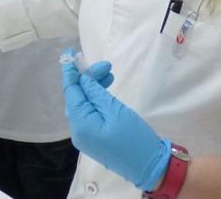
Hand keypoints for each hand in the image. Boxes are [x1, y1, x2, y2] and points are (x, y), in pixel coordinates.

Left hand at [62, 54, 170, 191]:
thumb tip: (82, 79)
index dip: (70, 72)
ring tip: (109, 74)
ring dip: (93, 88)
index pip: (71, 92)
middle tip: (106, 66)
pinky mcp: (95, 138)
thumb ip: (96, 93)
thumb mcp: (116, 111)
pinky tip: (106, 90)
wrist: (150, 167)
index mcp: (80, 124)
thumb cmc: (135, 138)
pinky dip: (96, 100)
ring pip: (83, 105)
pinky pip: (89, 114)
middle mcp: (78, 131)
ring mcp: (86, 136)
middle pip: (76, 97)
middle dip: (88, 78)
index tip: (70, 52)